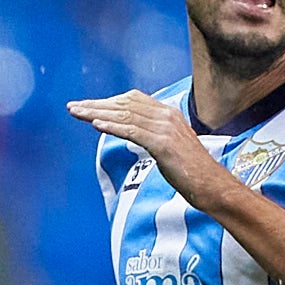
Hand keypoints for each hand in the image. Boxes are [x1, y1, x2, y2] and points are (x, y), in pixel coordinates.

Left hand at [67, 88, 206, 183]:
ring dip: (97, 113)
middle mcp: (167, 115)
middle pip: (124, 105)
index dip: (107, 101)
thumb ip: (153, 134)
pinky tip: (96, 125)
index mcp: (168, 113)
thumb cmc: (191, 171)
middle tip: (72, 107)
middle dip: (96, 105)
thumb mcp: (170, 146)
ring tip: (77, 113)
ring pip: (125, 116)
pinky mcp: (163, 144)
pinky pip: (133, 132)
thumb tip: (133, 133)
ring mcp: (166, 128)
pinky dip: (113, 127)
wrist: (211, 185)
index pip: (132, 100)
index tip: (87, 106)